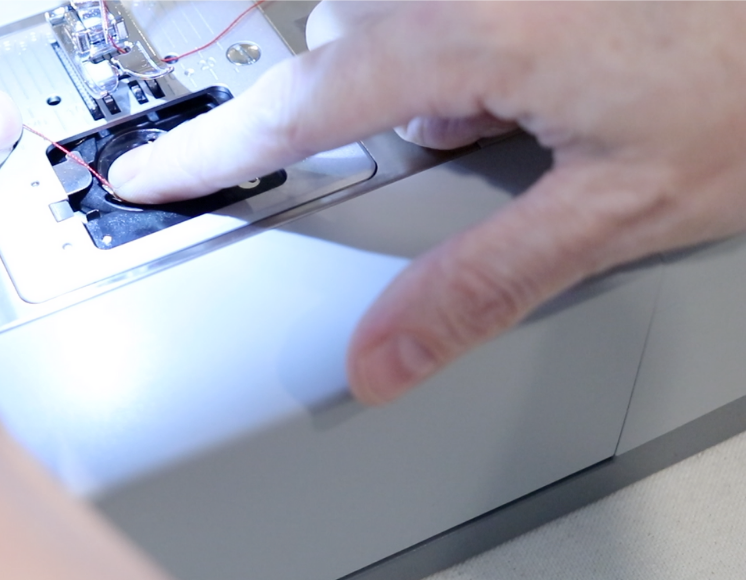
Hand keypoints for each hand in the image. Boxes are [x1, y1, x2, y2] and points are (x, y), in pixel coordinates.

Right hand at [108, 2, 745, 404]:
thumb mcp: (617, 210)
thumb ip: (482, 283)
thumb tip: (384, 358)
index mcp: (477, 39)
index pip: (298, 106)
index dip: (209, 149)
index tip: (148, 172)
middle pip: (337, 52)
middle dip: (361, 113)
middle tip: (452, 153)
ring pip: (388, 20)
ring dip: (419, 72)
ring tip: (517, 111)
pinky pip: (438, 2)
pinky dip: (458, 41)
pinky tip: (539, 69)